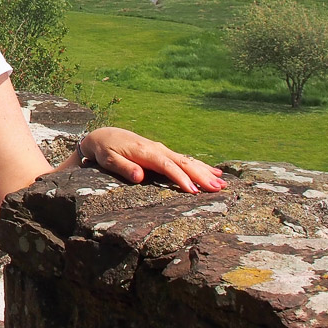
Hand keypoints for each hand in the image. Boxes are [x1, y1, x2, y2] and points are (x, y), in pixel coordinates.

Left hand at [80, 128, 224, 194]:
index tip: (193, 191)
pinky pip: (184, 160)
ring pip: (188, 161)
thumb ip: (124, 168)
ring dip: (205, 171)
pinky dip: (200, 166)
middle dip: (201, 176)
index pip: (167, 166)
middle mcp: (158, 149)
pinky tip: (214, 171)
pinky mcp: (163, 153)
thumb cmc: (105, 151)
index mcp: (146, 152)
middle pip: (183, 163)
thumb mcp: (108, 160)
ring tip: (222, 182)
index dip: (181, 178)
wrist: (104, 136)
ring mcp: (162, 150)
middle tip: (218, 188)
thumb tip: (139, 176)